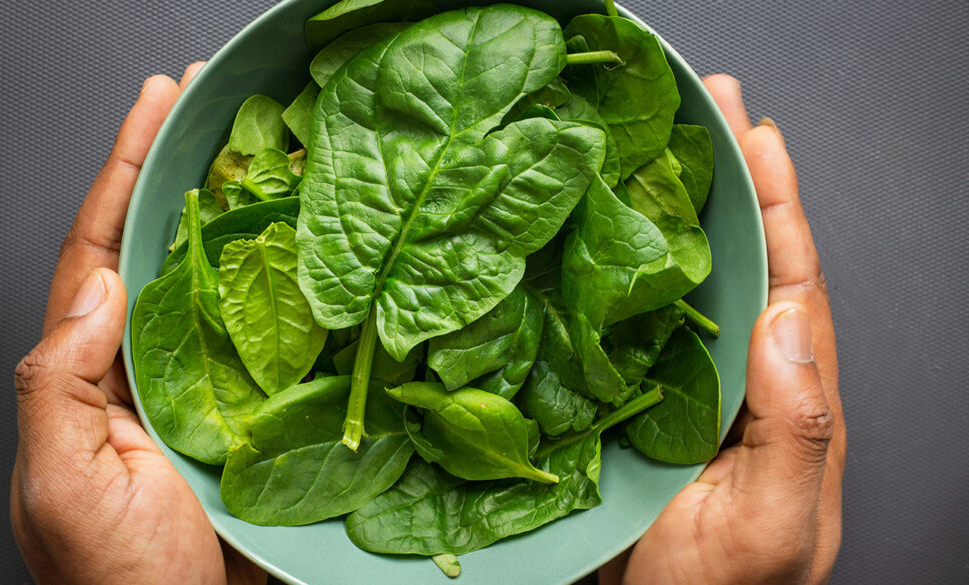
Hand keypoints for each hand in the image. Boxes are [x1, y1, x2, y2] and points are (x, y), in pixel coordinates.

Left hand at [10, 63, 266, 584]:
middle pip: (159, 247)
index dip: (124, 172)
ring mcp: (201, 385)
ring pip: (217, 282)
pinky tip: (308, 250)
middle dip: (178, 170)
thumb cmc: (117, 580)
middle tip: (212, 104)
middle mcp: (142, 365)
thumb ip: (55, 385)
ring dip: (237, 216)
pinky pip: (267, 334)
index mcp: (87, 373)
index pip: (98, 251)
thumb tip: (97, 286)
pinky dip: (284, 286)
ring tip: (264, 153)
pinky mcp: (251, 410)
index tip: (156, 106)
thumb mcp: (61, 485)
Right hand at [600, 75, 846, 584]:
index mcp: (786, 398)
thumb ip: (800, 430)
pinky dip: (612, 272)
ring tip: (652, 144)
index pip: (790, 280)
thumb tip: (788, 322)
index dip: (775, 203)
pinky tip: (591, 233)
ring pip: (679, 282)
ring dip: (669, 210)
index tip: (755, 134)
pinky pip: (621, 324)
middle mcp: (735, 379)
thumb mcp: (778, 526)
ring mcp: (678, 386)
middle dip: (727, 179)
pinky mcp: (623, 401)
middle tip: (705, 104)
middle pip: (737, 260)